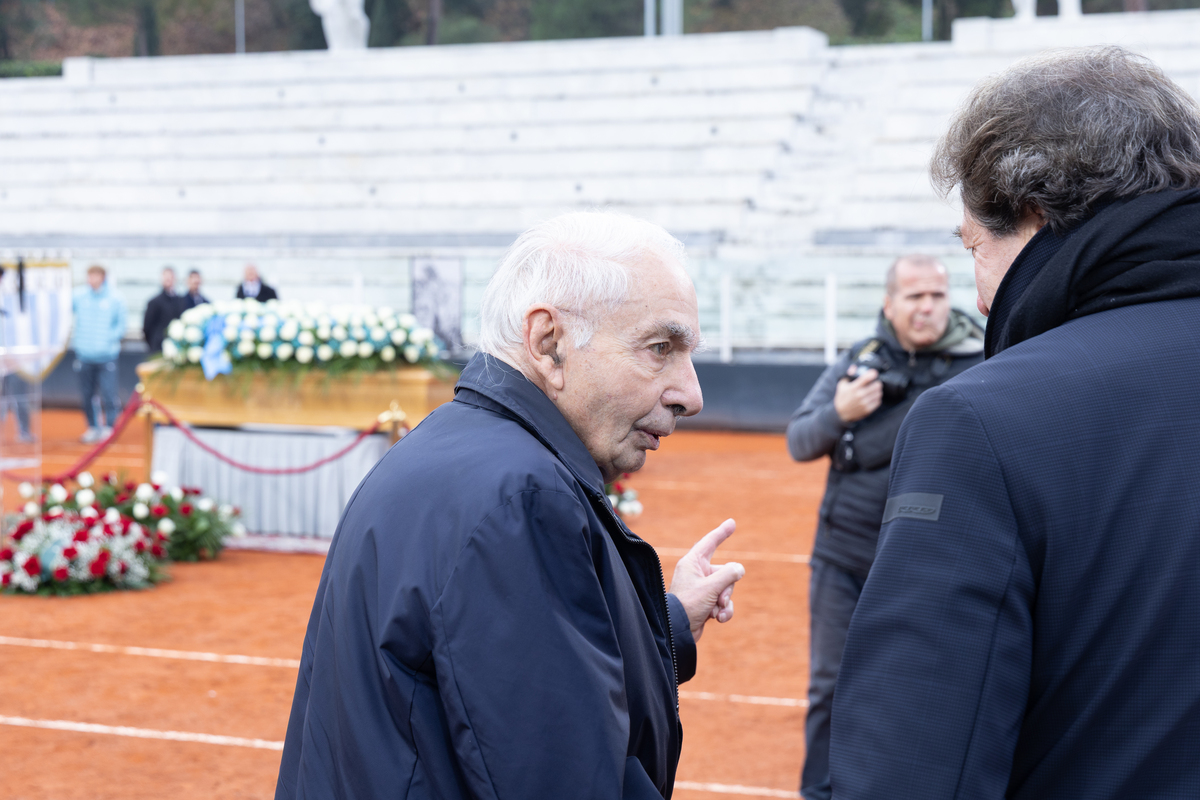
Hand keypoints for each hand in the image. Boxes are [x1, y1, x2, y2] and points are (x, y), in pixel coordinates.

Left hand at [668, 519, 745, 641]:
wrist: (677, 632)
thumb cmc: (688, 604)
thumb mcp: (712, 587)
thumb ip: (729, 574)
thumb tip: (739, 569)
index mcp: (692, 563)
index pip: (710, 542)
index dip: (721, 532)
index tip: (732, 523)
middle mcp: (697, 573)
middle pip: (726, 572)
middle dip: (727, 588)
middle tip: (719, 599)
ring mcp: (702, 589)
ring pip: (727, 589)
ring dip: (725, 603)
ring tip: (716, 611)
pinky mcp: (706, 603)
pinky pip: (723, 603)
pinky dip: (723, 611)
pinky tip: (717, 619)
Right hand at [834, 366, 881, 422]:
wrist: (841, 413)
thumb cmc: (842, 397)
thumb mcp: (842, 384)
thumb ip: (849, 375)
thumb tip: (854, 367)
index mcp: (853, 388)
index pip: (867, 378)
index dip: (873, 373)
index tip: (874, 373)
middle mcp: (859, 395)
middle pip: (877, 385)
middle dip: (877, 382)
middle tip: (875, 383)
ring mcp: (864, 403)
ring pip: (879, 393)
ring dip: (877, 390)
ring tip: (874, 390)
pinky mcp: (867, 410)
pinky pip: (878, 401)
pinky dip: (877, 398)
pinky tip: (873, 397)